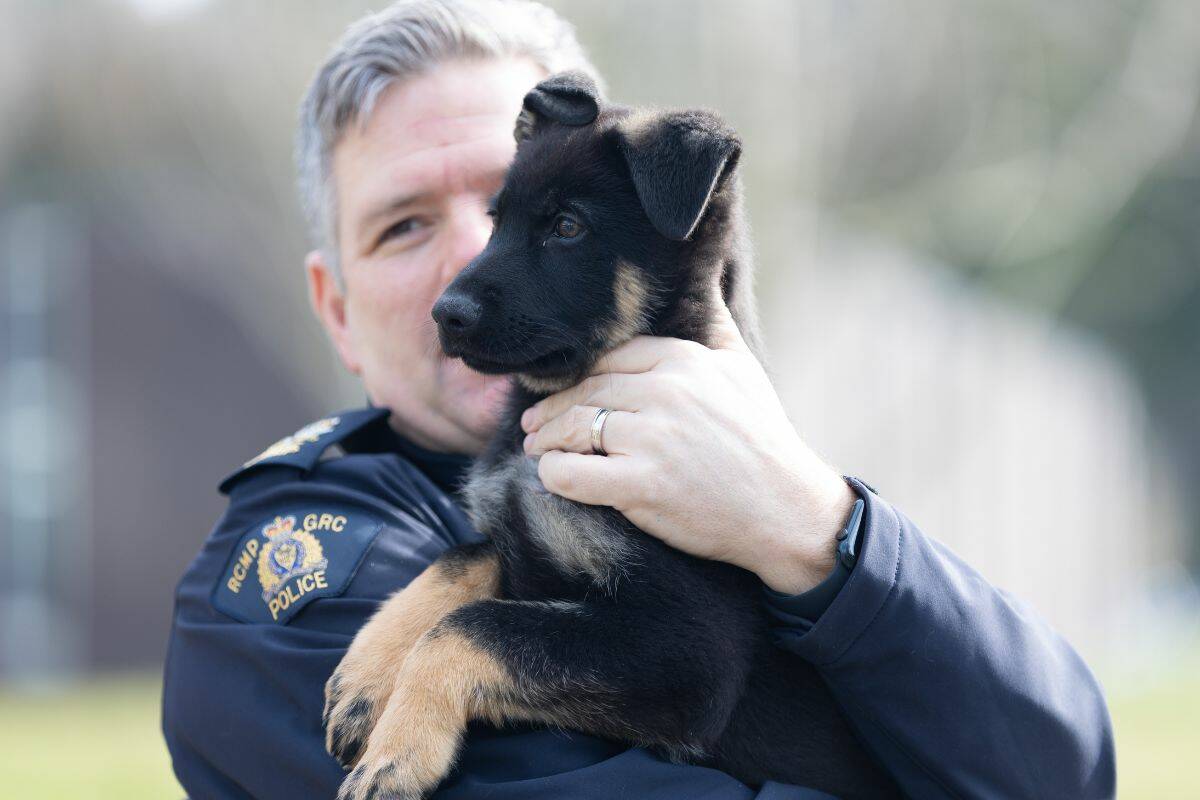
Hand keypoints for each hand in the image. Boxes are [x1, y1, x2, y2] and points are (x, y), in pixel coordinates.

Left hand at [521, 298, 856, 594]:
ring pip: (573, 428)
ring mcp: (652, 438)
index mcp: (683, 360)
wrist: (787, 511)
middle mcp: (665, 392)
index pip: (608, 359)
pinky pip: (571, 473)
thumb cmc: (763, 440)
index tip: (563, 392)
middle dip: (551, 409)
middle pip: (585, 392)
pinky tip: (552, 476)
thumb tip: (701, 281)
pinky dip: (554, 474)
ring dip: (546, 440)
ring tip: (538, 448)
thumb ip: (715, 325)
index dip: (578, 378)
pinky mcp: (642, 484)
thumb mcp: (744, 369)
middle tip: (533, 423)